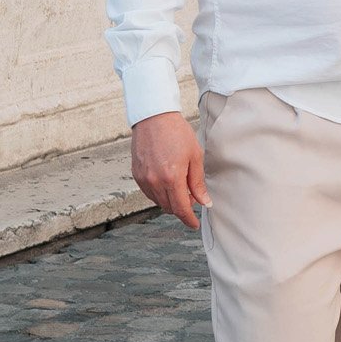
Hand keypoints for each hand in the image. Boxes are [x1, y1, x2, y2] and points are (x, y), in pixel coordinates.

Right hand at [131, 110, 207, 229]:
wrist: (154, 117)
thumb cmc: (177, 133)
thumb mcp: (194, 156)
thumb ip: (197, 183)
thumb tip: (204, 202)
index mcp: (172, 178)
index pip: (181, 208)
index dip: (188, 219)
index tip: (194, 224)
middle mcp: (155, 181)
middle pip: (169, 207)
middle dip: (181, 208)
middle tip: (192, 198)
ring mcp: (143, 178)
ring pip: (158, 201)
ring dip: (170, 200)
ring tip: (180, 186)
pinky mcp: (136, 174)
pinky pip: (148, 192)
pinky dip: (159, 193)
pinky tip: (167, 182)